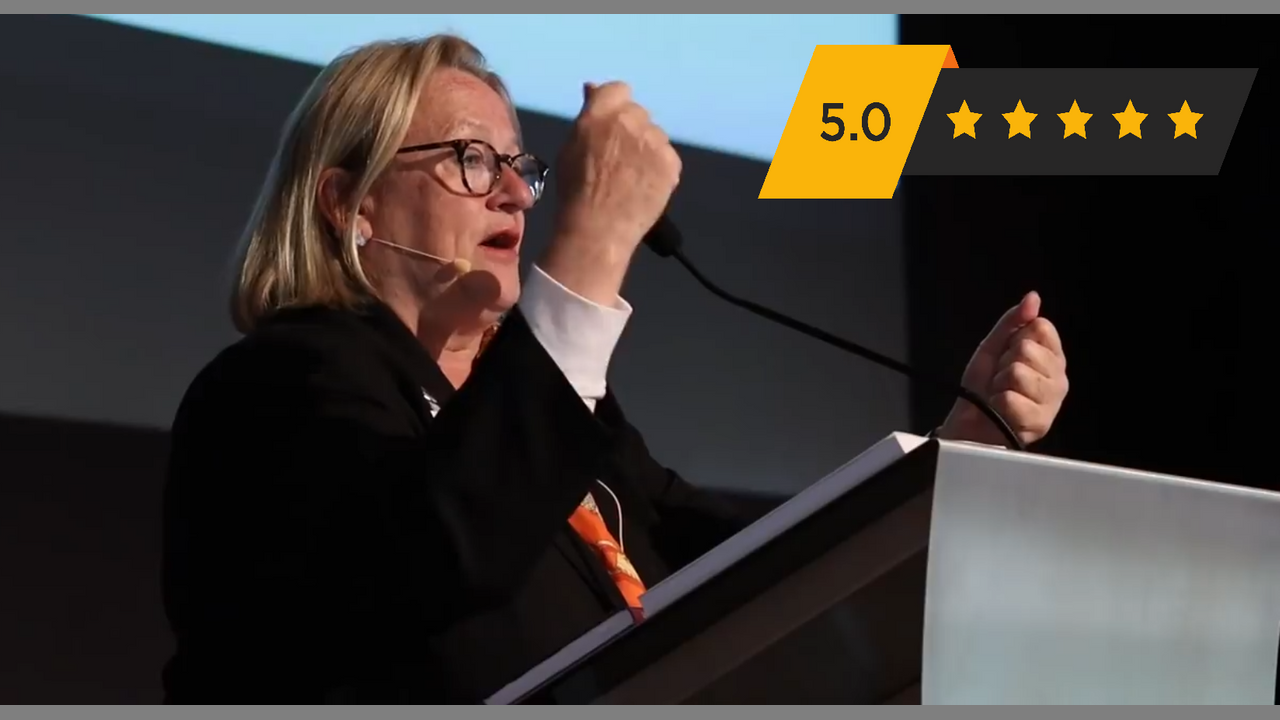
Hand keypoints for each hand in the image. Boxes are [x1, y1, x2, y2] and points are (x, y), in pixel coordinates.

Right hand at [539, 81, 681, 304]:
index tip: (610, 126)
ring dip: (646, 149)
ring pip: (655, 136)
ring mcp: (655, 141)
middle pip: (638, 113)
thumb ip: (587, 118)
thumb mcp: (570, 148)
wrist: (598, 229)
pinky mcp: (672, 163)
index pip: (619, 89)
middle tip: (619, 158)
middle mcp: (631, 120)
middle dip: (631, 129)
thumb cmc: (575, 191)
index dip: (615, 105)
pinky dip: (659, 169)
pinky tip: (645, 186)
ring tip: (632, 178)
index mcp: (601, 112)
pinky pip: (668, 158)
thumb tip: (593, 89)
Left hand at [938, 291, 1068, 446]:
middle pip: (1028, 348)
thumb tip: (1033, 297)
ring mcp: (1051, 402)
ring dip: (1000, 384)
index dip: (1015, 339)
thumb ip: (1013, 322)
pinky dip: (998, 404)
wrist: (968, 423)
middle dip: (1005, 363)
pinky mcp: (1040, 424)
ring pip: (1019, 372)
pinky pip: (1012, 398)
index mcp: (1052, 358)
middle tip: (1001, 380)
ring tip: (1001, 396)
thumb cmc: (983, 388)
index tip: (1007, 356)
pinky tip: (1002, 412)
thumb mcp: (993, 348)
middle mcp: (1058, 379)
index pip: (1041, 327)